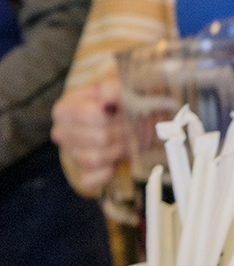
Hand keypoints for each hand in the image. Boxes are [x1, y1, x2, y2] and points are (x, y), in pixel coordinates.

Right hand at [51, 76, 128, 194]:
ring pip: (97, 158)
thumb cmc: (117, 100)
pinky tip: (119, 161)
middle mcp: (61, 132)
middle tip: (140, 127)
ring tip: (133, 140)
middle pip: (100, 138)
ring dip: (121, 150)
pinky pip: (91, 180)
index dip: (119, 115)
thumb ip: (113, 87)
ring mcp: (71, 153)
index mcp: (64, 109)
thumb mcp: (116, 85)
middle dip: (126, 132)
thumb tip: (108, 94)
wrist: (119, 115)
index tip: (131, 111)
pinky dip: (109, 172)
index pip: (94, 116)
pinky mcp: (82, 172)